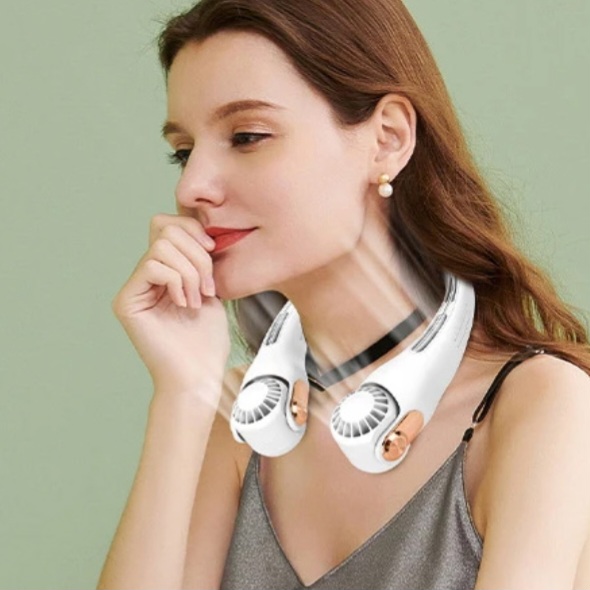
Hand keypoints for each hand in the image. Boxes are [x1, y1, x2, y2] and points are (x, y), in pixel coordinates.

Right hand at [111, 214, 230, 394]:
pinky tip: (185, 304)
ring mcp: (134, 288)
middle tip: (208, 287)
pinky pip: (152, 265)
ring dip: (191, 272)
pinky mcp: (127, 301)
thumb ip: (201, 258)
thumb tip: (199, 227)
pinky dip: (177, 281)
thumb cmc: (207, 341)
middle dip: (197, 254)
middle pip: (165, 229)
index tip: (214, 252)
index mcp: (166, 270)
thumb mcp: (212, 288)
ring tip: (197, 299)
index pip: (170, 225)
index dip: (195, 231)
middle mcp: (146, 276)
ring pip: (162, 246)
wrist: (199, 375)